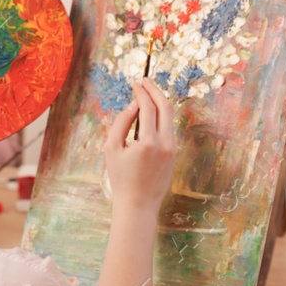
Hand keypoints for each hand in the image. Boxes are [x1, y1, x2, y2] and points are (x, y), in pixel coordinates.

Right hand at [103, 80, 175, 216]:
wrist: (138, 204)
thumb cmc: (121, 178)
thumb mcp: (112, 149)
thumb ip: (121, 123)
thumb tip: (133, 105)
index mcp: (148, 142)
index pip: (148, 108)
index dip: (142, 93)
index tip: (136, 84)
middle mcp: (165, 143)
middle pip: (165, 107)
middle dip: (155, 91)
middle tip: (145, 81)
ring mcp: (172, 148)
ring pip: (169, 117)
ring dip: (159, 102)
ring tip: (147, 94)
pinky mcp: (174, 153)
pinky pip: (168, 128)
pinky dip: (160, 116)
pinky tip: (150, 112)